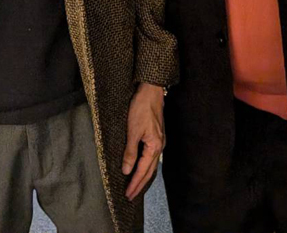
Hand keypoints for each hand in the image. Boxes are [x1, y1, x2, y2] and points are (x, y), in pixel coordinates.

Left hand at [122, 83, 164, 200]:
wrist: (151, 91)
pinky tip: (140, 168)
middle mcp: (160, 146)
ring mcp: (160, 141)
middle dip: (140, 184)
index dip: (135, 183)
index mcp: (154, 147)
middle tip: (130, 196)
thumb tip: (127, 170)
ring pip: (151, 165)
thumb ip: (130, 152)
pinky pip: (151, 157)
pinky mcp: (157, 136)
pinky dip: (145, 166)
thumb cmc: (141, 108)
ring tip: (135, 186)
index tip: (128, 194)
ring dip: (143, 177)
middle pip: (149, 171)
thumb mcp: (132, 130)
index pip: (143, 171)